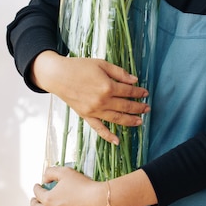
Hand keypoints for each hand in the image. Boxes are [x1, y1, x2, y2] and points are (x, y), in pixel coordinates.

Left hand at [31, 166, 157, 205]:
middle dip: (34, 204)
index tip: (38, 186)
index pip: (37, 193)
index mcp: (48, 199)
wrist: (99, 202)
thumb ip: (51, 172)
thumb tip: (44, 178)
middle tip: (35, 201)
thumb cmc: (84, 186)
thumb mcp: (66, 172)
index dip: (37, 188)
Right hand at [32, 51, 149, 143]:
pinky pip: (99, 128)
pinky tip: (117, 141)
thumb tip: (134, 80)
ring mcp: (94, 110)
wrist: (58, 75)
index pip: (128, 91)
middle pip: (125, 106)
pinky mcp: (86, 116)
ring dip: (130, 121)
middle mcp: (102, 101)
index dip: (139, 92)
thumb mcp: (101, 64)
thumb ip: (119, 72)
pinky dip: (108, 136)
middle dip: (138, 108)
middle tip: (147, 109)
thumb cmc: (79, 66)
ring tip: (140, 121)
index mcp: (107, 86)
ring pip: (116, 119)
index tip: (145, 93)